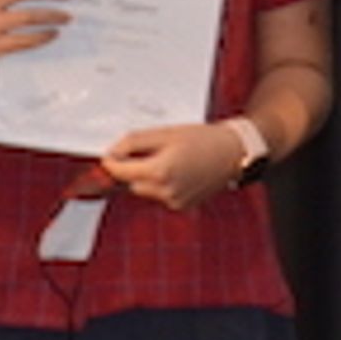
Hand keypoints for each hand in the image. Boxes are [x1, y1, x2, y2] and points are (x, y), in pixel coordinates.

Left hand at [100, 123, 243, 211]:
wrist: (232, 153)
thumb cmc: (202, 139)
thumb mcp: (164, 133)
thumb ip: (133, 142)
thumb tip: (112, 153)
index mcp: (159, 171)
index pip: (120, 172)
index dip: (111, 163)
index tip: (109, 156)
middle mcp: (165, 192)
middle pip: (131, 184)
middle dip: (132, 170)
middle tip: (147, 152)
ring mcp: (174, 202)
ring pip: (145, 191)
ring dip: (147, 178)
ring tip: (167, 160)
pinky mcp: (182, 206)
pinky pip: (160, 196)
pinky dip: (161, 185)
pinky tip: (178, 171)